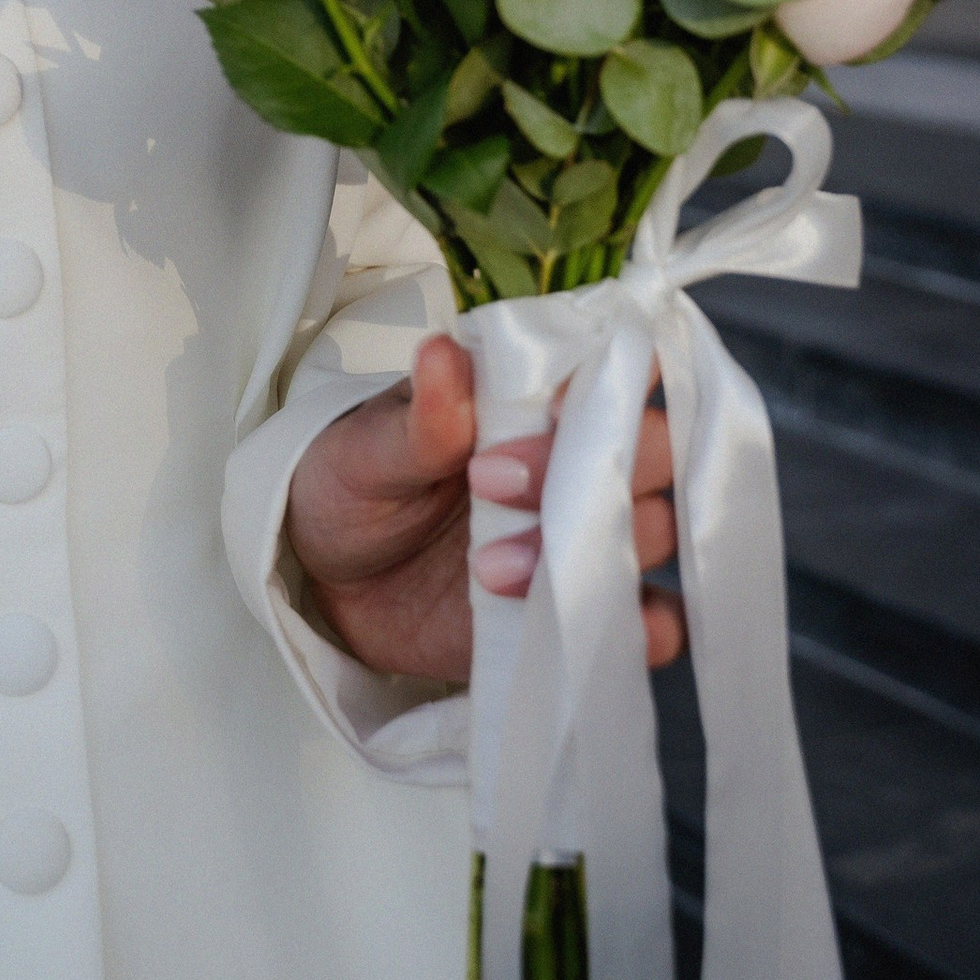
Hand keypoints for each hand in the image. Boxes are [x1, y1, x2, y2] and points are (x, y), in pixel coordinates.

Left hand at [282, 334, 683, 688]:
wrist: (329, 583)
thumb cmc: (356, 487)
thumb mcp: (367, 449)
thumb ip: (419, 420)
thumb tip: (441, 355)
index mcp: (531, 395)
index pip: (613, 364)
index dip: (615, 374)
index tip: (554, 405)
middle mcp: (573, 459)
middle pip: (651, 447)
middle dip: (592, 465)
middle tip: (488, 482)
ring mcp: (582, 535)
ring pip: (650, 529)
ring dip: (587, 548)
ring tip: (487, 566)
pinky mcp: (578, 608)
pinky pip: (651, 618)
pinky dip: (647, 625)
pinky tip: (586, 622)